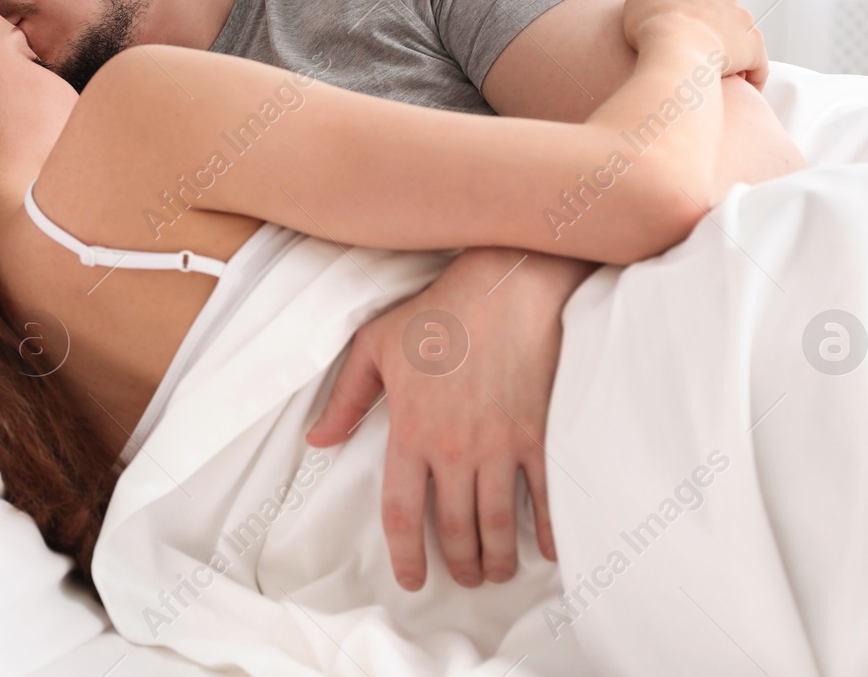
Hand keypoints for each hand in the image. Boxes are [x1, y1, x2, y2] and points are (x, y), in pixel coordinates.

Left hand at [307, 248, 581, 589]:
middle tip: (466, 580)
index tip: (413, 579)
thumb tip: (319, 439)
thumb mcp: (375, 347)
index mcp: (410, 432)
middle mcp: (454, 449)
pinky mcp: (538, 435)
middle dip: (461, 565)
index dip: (407, 556)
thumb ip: (346, 398)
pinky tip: (546, 550)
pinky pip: (545, 497)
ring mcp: (500, 445)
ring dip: (498, 557)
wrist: (505, 286)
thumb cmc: (438, 313)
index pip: (401, 513)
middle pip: (455, 529)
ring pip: (499, 524)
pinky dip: (548, 532)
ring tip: (498, 571)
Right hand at [621, 0, 766, 88]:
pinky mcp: (754, 48)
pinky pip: (757, 65)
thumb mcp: (639, 0)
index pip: (701, 6)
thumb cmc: (653, 27)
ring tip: (719, 78)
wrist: (674, 47)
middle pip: (724, 20)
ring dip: (734, 56)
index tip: (683, 41)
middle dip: (715, 36)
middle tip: (699, 59)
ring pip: (742, 41)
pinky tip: (740, 89)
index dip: (692, 24)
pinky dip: (752, 77)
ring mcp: (743, 24)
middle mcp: (725, 2)